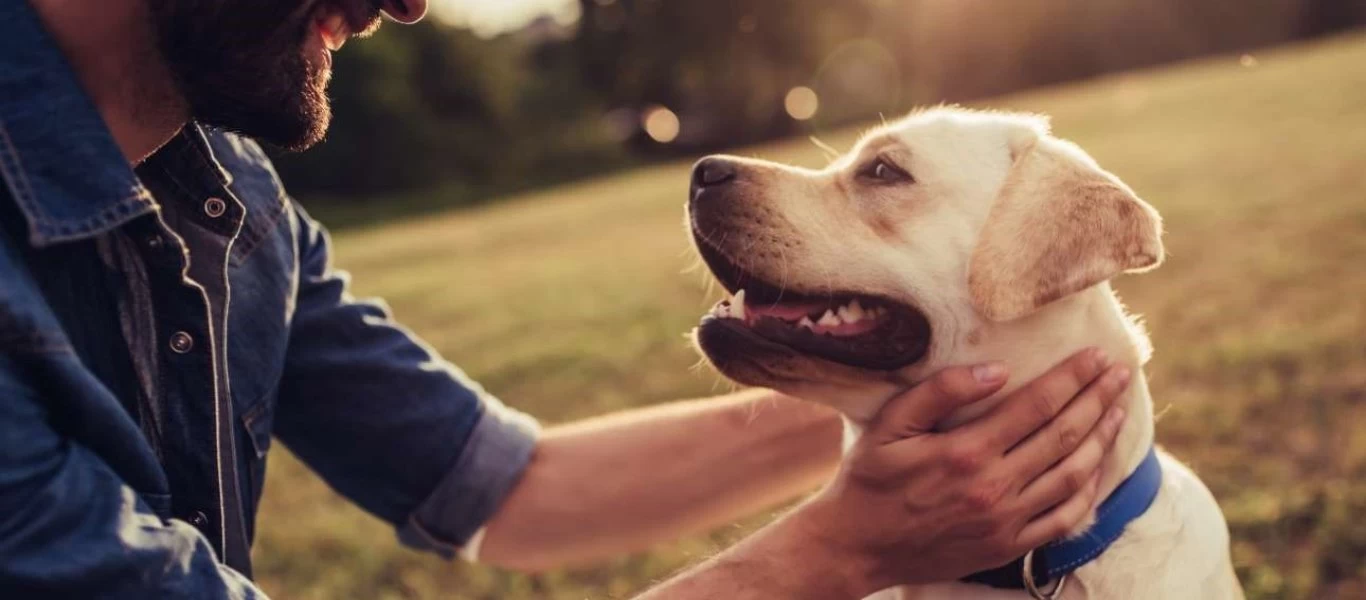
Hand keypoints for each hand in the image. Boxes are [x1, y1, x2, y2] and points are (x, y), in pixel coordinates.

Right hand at [792, 348, 1130, 594]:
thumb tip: (996, 370)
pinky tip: (1098, 467)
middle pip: (1064, 435)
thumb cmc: (870, 479)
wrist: (858, 546)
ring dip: (1102, 439)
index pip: (1037, 405)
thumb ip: (940, 392)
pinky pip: (1064, 518)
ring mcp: (1006, 521)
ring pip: (1073, 475)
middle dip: (1098, 400)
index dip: (1072, 377)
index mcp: (966, 451)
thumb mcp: (889, 425)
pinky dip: (1089, 490)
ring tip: (1118, 410)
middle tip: (1120, 373)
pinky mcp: (1009, 546)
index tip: (1097, 355)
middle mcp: (994, 487)